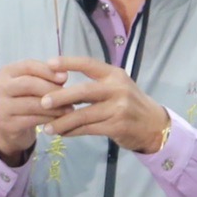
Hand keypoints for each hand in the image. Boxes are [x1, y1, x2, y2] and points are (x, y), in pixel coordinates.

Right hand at [0, 60, 66, 167]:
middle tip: (69, 95)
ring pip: (32, 104)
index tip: (65, 77)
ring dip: (54, 107)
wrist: (10, 127)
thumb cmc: (26, 100)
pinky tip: (60, 120)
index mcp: (6, 72)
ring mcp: (1, 106)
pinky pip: (32, 120)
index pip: (28, 66)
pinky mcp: (6, 124)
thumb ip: (47, 77)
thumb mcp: (34, 85)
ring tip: (69, 108)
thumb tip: (64, 75)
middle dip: (51, 89)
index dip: (47, 70)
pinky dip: (49, 119)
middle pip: (29, 84)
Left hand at [39, 57, 172, 153]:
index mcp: (114, 74)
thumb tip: (58, 83)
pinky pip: (89, 129)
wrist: (154, 125)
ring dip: (63, 122)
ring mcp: (119, 108)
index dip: (68, 62)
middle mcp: (117, 89)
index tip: (48, 63)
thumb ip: (95, 83)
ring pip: (84, 114)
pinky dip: (73, 132)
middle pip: (84, 91)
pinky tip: (62, 133)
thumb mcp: (117, 86)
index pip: (89, 64)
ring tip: (46, 127)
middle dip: (61, 97)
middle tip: (42, 102)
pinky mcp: (117, 126)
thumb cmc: (129, 103)